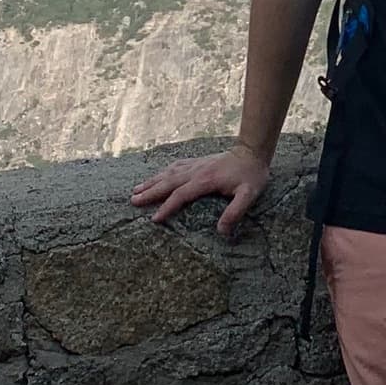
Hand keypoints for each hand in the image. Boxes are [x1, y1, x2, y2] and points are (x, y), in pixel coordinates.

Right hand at [130, 144, 272, 235]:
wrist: (252, 152)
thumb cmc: (251, 175)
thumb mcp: (248, 195)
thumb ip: (235, 212)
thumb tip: (221, 232)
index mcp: (205, 180)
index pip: (181, 194)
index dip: (167, 207)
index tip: (154, 219)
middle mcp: (196, 171)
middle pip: (168, 182)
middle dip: (150, 192)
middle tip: (133, 201)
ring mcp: (195, 165)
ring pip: (169, 173)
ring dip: (152, 181)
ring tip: (135, 190)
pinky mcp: (197, 162)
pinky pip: (175, 167)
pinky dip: (162, 173)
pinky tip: (156, 177)